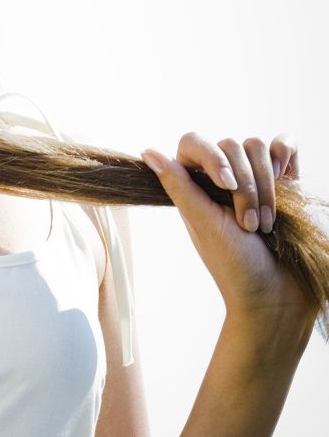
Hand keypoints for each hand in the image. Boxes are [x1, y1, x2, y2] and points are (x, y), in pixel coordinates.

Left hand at [141, 133, 313, 332]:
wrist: (278, 293)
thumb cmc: (235, 265)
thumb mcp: (204, 224)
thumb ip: (178, 186)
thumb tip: (148, 152)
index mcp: (193, 186)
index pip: (193, 143)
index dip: (211, 157)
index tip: (227, 185)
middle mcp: (221, 177)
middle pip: (232, 146)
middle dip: (245, 187)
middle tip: (248, 225)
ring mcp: (253, 177)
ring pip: (258, 148)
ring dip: (266, 188)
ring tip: (266, 224)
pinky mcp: (285, 180)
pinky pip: (283, 146)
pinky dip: (286, 155)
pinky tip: (287, 174)